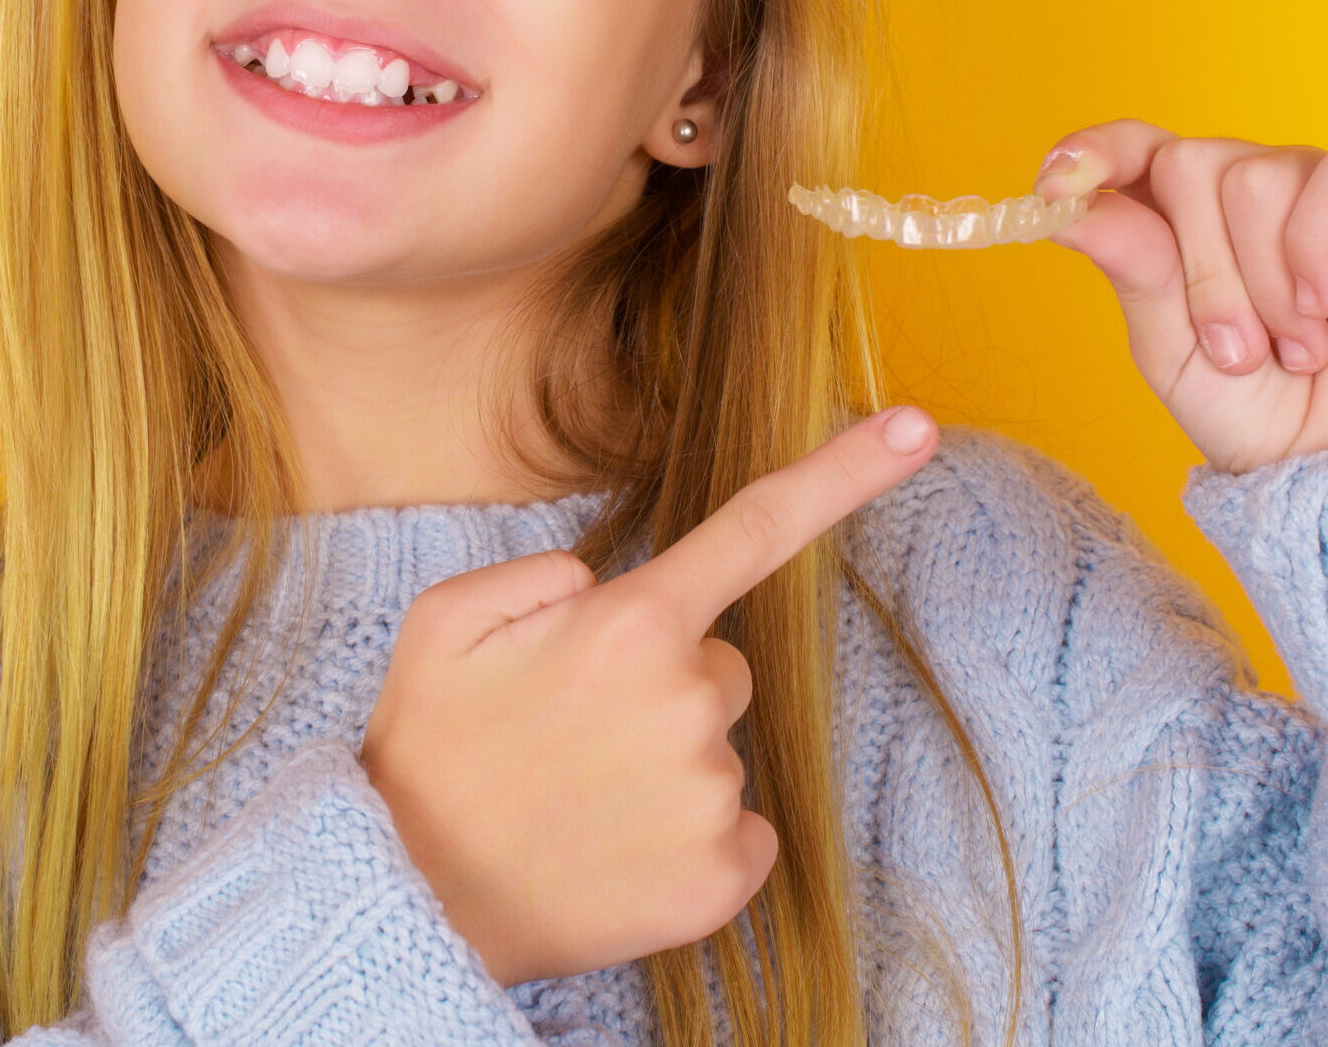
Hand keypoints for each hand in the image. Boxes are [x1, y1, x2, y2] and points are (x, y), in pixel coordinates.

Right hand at [357, 406, 940, 986]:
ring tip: (578, 795)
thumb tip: (610, 588)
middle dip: (664, 683)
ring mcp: (713, 794)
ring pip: (719, 747)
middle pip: (721, 664)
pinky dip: (689, 837)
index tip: (918, 428)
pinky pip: (737, 828)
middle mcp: (691, 700)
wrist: (409, 898)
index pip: (757, 526)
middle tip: (574, 730)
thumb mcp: (446, 616)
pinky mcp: (722, 879)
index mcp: (633, 622)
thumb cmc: (429, 748)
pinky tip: (616, 848)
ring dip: (666, 762)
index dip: (846, 472)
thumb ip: (543, 573)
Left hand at [1033, 120, 1327, 472]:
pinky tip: (1327, 304)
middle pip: (1185, 164)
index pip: (1134, 148)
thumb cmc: (1256, 407)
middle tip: (1236, 348)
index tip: (1052, 190)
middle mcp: (1245, 187)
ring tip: (1292, 345)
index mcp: (1181, 217)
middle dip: (1203, 272)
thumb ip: (1133, 268)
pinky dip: (1318, 251)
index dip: (1093, 152)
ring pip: (1254, 179)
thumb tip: (1063, 207)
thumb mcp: (1173, 349)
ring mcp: (1313, 188)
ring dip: (1264, 286)